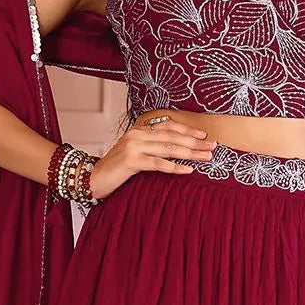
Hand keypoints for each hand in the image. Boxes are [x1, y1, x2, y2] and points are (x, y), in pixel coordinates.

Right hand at [89, 116, 215, 200]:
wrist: (92, 178)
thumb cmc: (115, 170)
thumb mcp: (133, 154)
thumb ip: (150, 149)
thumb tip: (175, 152)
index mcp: (138, 130)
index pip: (167, 126)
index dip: (187, 130)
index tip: (204, 136)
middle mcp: (137, 135)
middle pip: (172, 136)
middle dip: (195, 142)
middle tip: (212, 146)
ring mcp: (133, 146)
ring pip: (168, 148)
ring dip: (190, 153)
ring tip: (206, 157)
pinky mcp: (131, 161)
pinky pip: (158, 164)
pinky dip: (174, 167)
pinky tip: (188, 170)